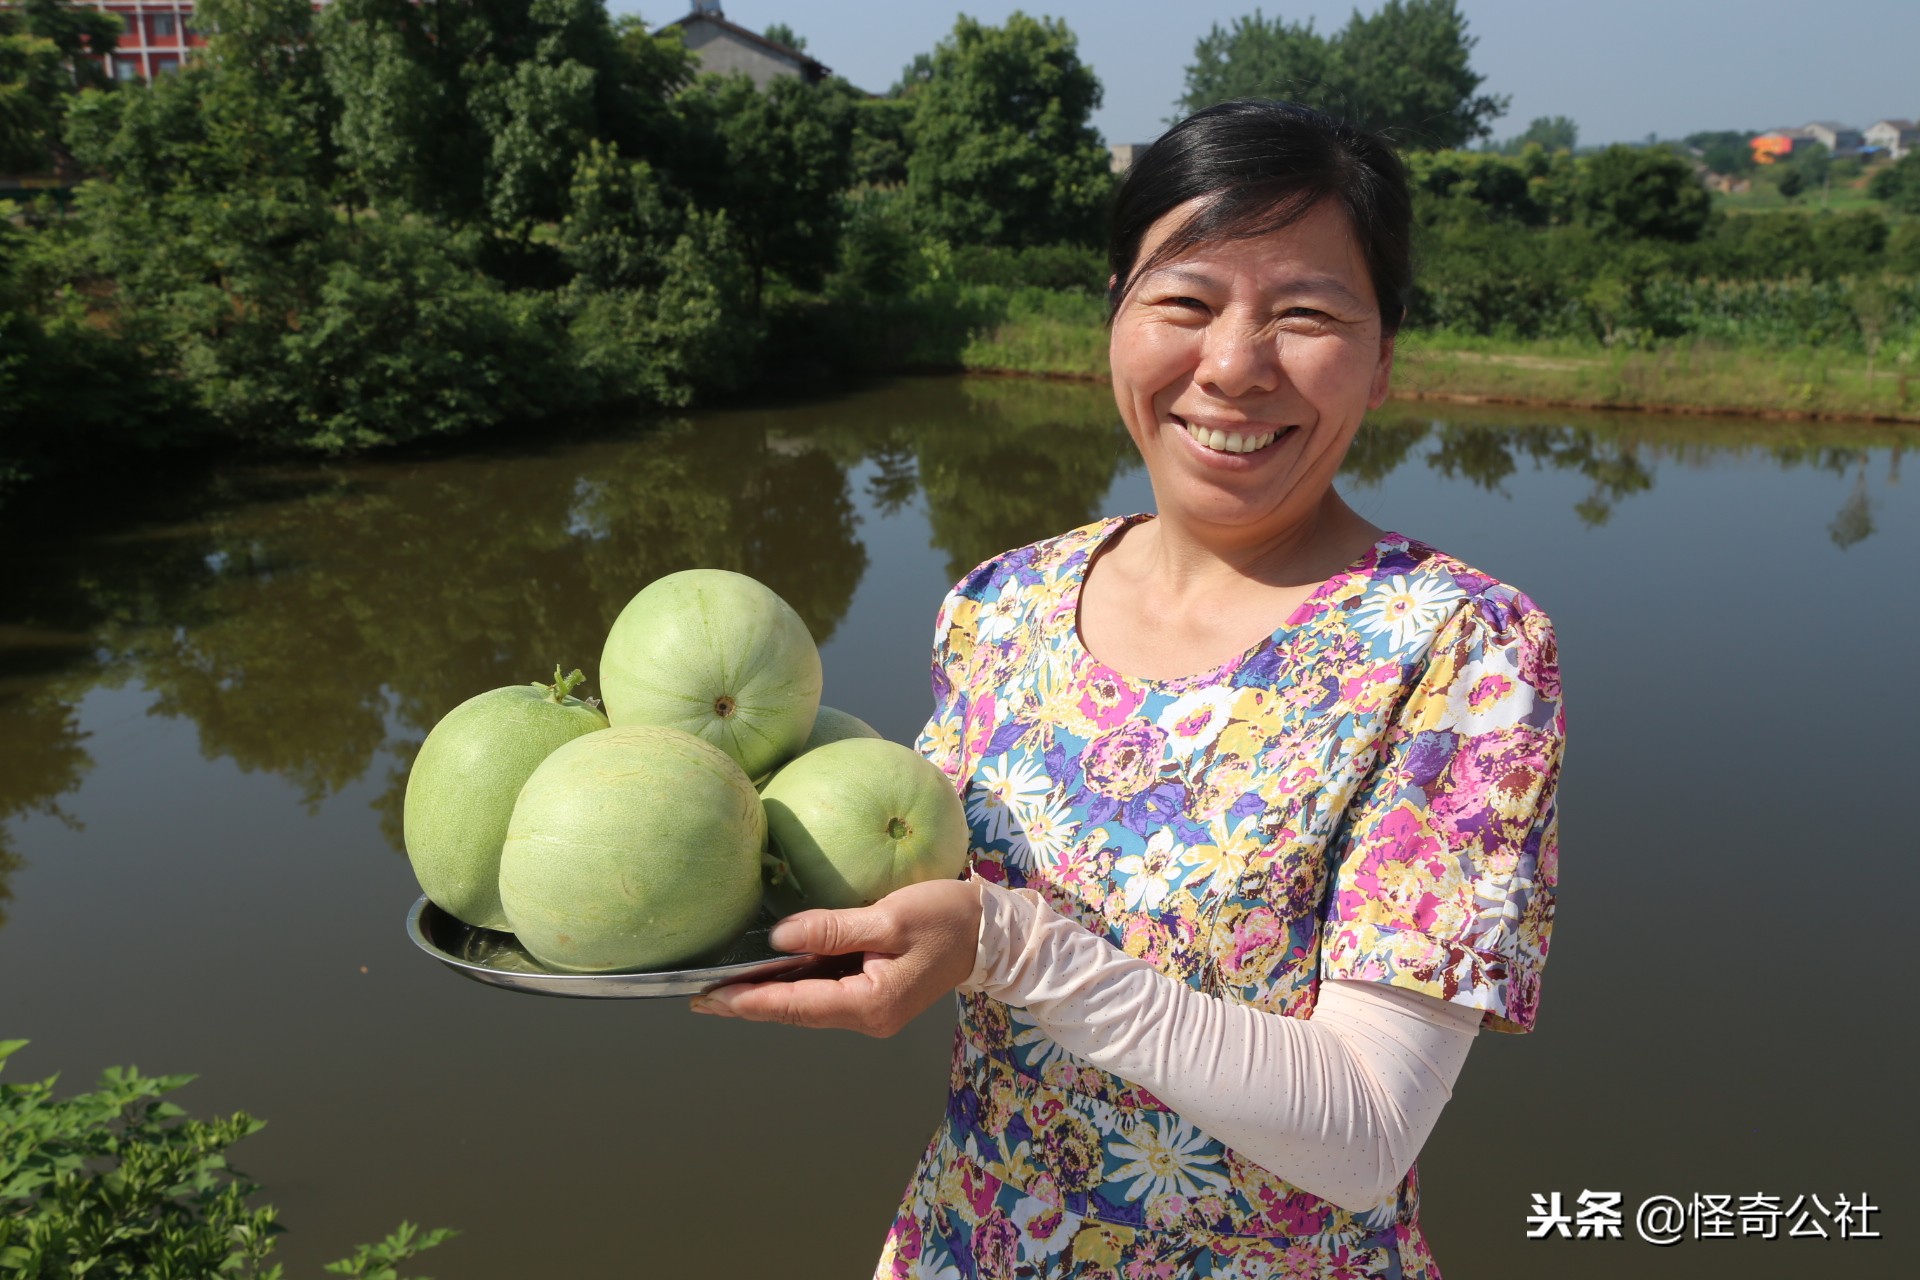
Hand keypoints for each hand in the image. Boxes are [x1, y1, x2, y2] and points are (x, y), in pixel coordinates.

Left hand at [688, 878, 982, 1036]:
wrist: (990, 933)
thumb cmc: (945, 919)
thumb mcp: (888, 918)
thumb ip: (832, 929)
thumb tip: (778, 936)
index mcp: (870, 1004)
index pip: (795, 1004)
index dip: (748, 1000)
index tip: (708, 997)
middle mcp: (866, 1017)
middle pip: (796, 1011)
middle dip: (748, 1002)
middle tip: (699, 996)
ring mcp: (871, 1009)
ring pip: (807, 1004)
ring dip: (767, 995)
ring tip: (722, 987)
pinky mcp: (875, 994)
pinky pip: (824, 992)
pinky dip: (793, 984)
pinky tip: (770, 973)